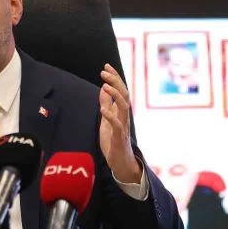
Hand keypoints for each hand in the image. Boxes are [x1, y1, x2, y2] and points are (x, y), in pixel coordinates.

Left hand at [98, 63, 141, 182]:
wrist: (120, 162)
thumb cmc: (114, 140)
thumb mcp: (107, 119)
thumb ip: (106, 104)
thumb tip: (103, 88)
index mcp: (120, 111)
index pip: (120, 90)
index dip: (114, 78)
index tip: (106, 66)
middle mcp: (124, 116)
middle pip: (124, 94)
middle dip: (115, 82)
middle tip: (104, 71)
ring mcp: (123, 126)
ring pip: (124, 107)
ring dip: (115, 96)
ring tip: (105, 86)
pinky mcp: (120, 138)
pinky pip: (117, 125)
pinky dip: (111, 117)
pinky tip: (103, 110)